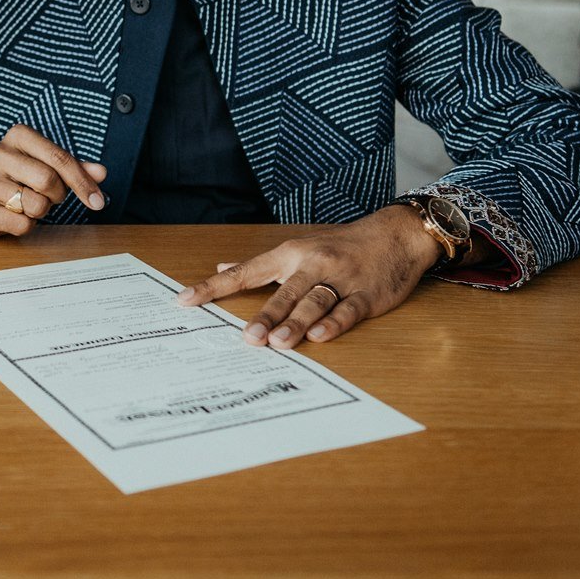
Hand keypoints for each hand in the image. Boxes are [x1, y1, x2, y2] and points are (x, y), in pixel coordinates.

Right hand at [0, 124, 108, 238]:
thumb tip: (101, 173)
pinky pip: (21, 224)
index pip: (59, 158)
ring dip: (41, 210)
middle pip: (48, 180)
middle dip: (57, 195)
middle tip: (50, 196)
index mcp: (17, 136)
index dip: (82, 181)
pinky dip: (27, 224)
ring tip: (28, 203)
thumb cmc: (19, 178)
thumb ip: (74, 168)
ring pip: (35, 204)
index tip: (97, 200)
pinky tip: (15, 215)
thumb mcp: (46, 165)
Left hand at [173, 205, 441, 349]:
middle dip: (264, 315)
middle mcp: (311, 264)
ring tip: (278, 343)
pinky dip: (334, 322)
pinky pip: (348, 310)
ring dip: (296, 322)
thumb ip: (260, 264)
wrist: (395, 236)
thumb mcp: (298, 248)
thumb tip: (223, 266)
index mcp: (290, 254)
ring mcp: (339, 280)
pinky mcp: (365, 296)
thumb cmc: (341, 245)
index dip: (214, 287)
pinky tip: (320, 336)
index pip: (245, 272)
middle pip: (283, 292)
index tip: (185, 300)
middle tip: (247, 339)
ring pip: (314, 301)